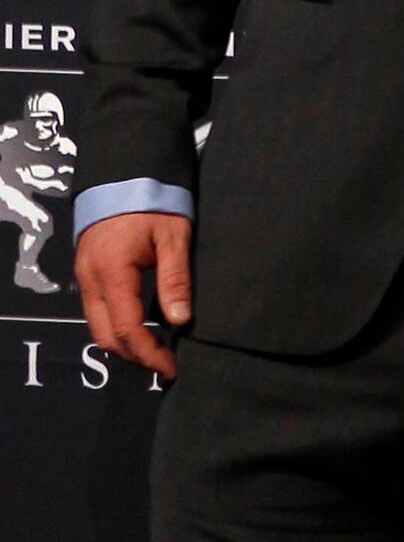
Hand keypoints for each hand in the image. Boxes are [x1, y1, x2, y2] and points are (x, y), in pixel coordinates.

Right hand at [76, 210, 189, 380]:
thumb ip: (175, 280)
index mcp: (112, 273)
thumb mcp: (174, 238)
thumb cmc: (154, 202)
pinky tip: (143, 329)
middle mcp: (90, 279)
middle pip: (105, 335)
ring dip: (124, 344)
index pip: (127, 329)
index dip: (149, 353)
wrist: (125, 173)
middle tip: (166, 366)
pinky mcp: (88, 271)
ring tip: (157, 352)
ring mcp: (84, 276)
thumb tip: (180, 321)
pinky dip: (117, 326)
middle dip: (134, 356)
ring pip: (97, 325)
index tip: (173, 367)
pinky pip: (97, 310)